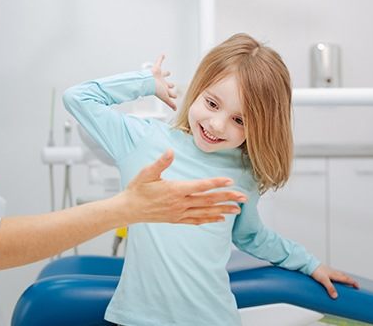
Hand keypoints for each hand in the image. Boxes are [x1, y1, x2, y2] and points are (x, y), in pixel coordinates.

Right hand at [118, 149, 247, 224]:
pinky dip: (210, 219)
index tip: (230, 181)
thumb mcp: (147, 173)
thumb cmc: (137, 189)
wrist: (129, 209)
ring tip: (238, 209)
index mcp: (174, 190)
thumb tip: (171, 151)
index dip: (216, 183)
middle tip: (243, 197)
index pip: (200, 186)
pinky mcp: (177, 219)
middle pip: (208, 200)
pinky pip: (197, 220)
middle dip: (227, 198)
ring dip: (223, 210)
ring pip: (205, 212)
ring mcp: (179, 213)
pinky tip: (220, 219)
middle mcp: (179, 203)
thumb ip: (161, 162)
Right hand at [151, 54, 176, 110]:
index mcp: (163, 89)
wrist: (148, 82)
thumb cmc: (155, 90)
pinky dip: (160, 58)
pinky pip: (159, 62)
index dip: (172, 94)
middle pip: (166, 84)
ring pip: (163, 74)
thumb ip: (170, 103)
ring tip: (168, 72)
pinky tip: (163, 55)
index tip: (175, 95)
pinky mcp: (156, 69)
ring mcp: (158, 76)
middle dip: (170, 84)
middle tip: (172, 85)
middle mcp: (161, 83)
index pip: (169, 92)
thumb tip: (175, 110)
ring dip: (166, 73)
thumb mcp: (165, 97)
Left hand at [311, 264, 359, 298]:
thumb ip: (330, 288)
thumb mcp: (324, 280)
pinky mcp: (324, 271)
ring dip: (343, 278)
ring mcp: (329, 271)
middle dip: (349, 280)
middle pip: (344, 276)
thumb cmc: (316, 271)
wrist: (308, 264)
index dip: (353, 283)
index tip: (358, 287)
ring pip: (339, 274)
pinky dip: (336, 277)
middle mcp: (333, 272)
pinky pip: (333, 274)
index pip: (347, 279)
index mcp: (335, 274)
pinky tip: (333, 279)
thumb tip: (336, 296)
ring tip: (345, 282)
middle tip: (354, 284)